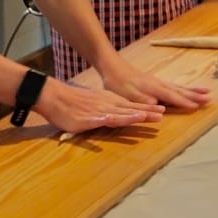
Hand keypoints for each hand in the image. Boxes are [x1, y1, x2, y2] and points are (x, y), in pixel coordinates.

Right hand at [35, 77, 167, 133]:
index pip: (132, 107)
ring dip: (129, 116)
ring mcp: (97, 112)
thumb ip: (111, 111)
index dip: (147, 109)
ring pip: (116, 114)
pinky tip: (110, 120)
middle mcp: (107, 106)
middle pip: (128, 111)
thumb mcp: (97, 104)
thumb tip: (125, 114)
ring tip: (142, 117)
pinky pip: (95, 120)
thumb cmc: (76, 102)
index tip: (162, 112)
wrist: (55, 97)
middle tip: (161, 115)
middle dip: (145, 113)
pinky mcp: (85, 119)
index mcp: (110, 103)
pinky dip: (103, 120)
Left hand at [99, 57, 211, 111]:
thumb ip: (144, 101)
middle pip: (180, 90)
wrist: (112, 66)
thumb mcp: (128, 95)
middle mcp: (159, 84)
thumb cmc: (118, 83)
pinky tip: (186, 90)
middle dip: (195, 95)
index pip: (173, 97)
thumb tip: (160, 108)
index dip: (185, 102)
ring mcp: (158, 81)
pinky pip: (174, 86)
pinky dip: (183, 88)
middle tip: (210, 98)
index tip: (198, 107)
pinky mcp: (155, 81)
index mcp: (154, 88)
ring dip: (193, 90)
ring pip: (179, 87)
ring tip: (206, 92)